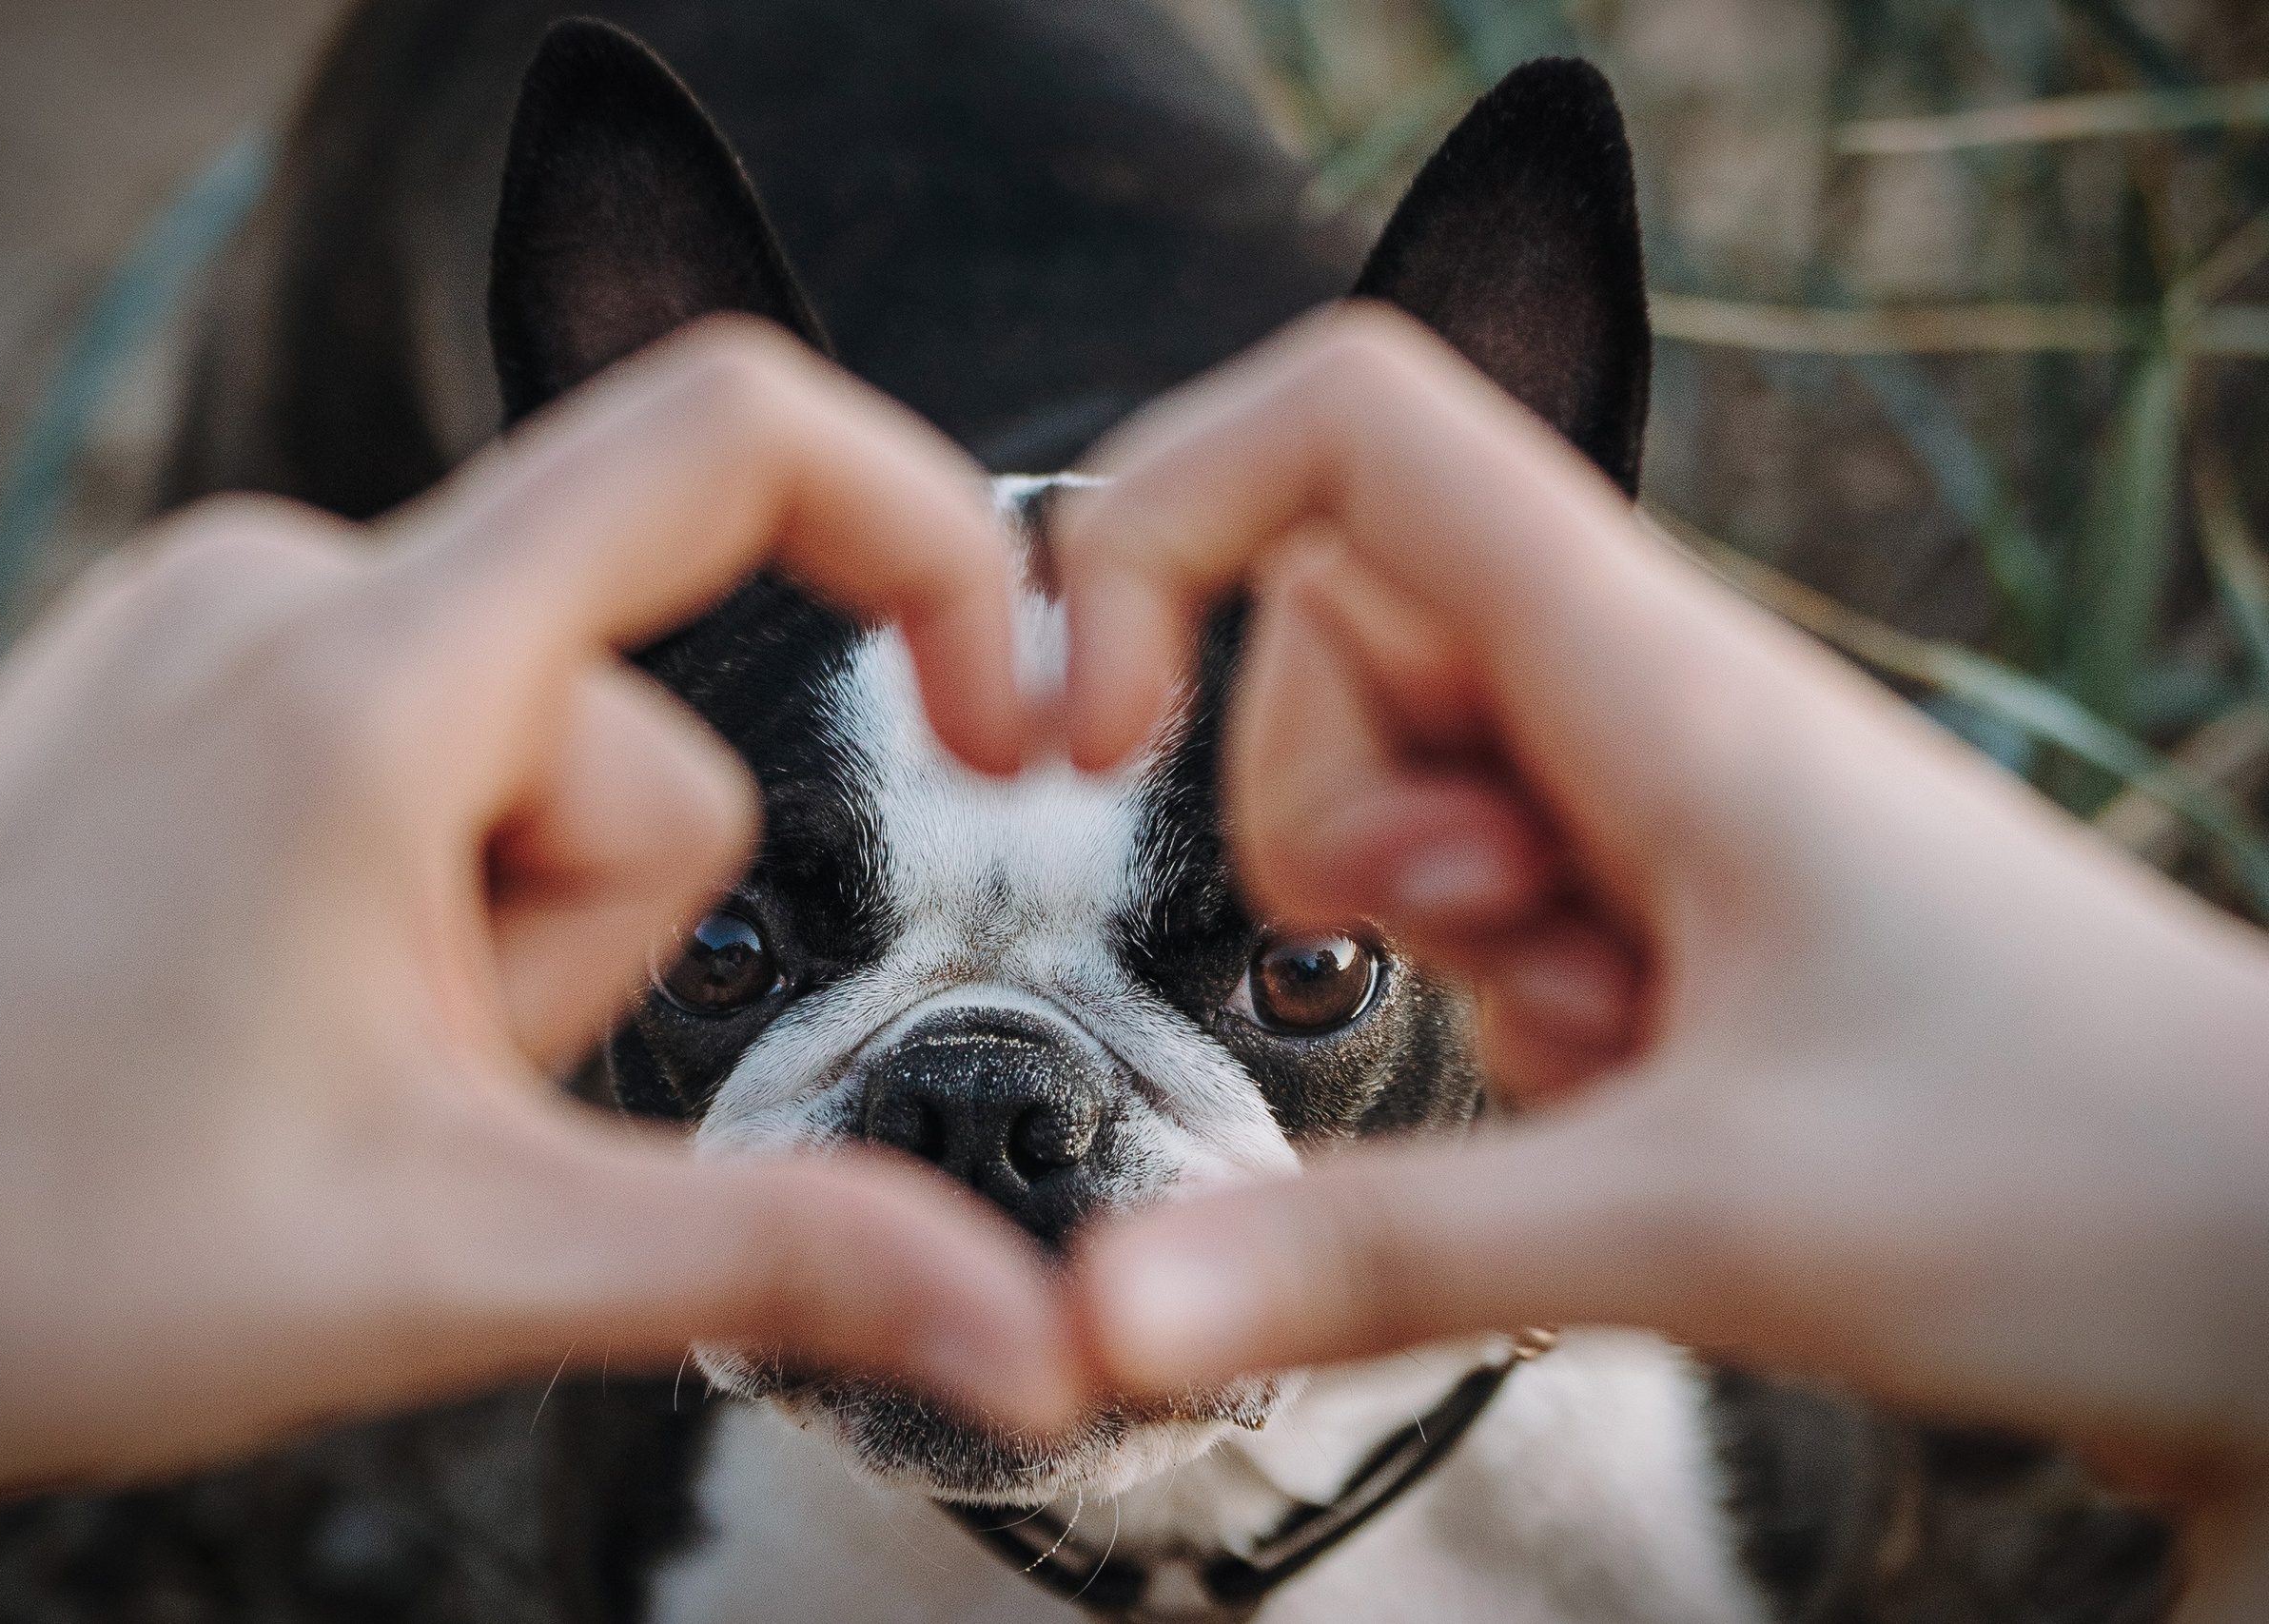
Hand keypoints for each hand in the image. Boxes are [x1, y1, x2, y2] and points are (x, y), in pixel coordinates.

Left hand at [0, 320, 1073, 1525]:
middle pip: (639, 714)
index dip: (924, 534)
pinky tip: (292, 1003)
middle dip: (594, 926)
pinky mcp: (191, 674)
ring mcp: (225, 626)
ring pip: (536, 747)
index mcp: (372, 684)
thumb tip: (1020, 1328)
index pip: (724, 444)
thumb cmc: (16, 1247)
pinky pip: (426, 740)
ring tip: (335, 1059)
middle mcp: (289, 592)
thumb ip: (778, 1257)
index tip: (1000, 695)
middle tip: (427, 1079)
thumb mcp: (457, 1260)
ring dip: (504, 927)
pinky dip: (426, 884)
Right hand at [1058, 309, 2268, 1532]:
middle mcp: (1641, 699)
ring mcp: (1652, 795)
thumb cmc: (2089, 1178)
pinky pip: (1480, 909)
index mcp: (1650, 676)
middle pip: (1330, 637)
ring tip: (1622, 1047)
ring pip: (1397, 786)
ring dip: (1436, 943)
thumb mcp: (1695, 1219)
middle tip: (1479, 941)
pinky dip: (1507, 1012)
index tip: (1081, 709)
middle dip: (1324, 823)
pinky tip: (1655, 1090)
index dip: (1167, 514)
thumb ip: (1374, 1249)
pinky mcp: (1667, 897)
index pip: (1357, 430)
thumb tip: (1111, 1300)